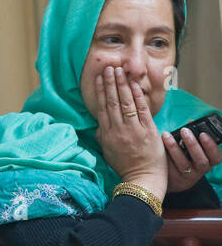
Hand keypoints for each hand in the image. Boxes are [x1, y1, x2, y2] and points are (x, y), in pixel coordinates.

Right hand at [94, 66, 166, 192]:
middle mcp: (118, 129)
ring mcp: (133, 129)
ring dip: (122, 85)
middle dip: (110, 83)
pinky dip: (138, 96)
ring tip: (120, 71)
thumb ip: (102, 135)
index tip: (98, 78)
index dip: (100, 91)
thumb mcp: (107, 150)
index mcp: (106, 134)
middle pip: (112, 102)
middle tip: (109, 68)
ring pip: (125, 103)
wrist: (142, 177)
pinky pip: (141, 110)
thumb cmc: (124, 165)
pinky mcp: (147, 130)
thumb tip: (98, 123)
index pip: (102, 108)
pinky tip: (134, 85)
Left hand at [162, 127, 221, 194]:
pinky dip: (164, 155)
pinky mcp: (174, 179)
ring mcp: (188, 176)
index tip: (202, 134)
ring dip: (174, 148)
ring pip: (184, 164)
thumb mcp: (191, 149)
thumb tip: (191, 121)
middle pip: (201, 160)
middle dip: (192, 144)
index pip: (216, 157)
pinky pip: (169, 167)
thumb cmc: (184, 157)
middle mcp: (200, 170)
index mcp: (208, 161)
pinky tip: (158, 145)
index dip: (211, 146)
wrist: (172, 178)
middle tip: (184, 130)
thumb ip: (193, 136)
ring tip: (166, 135)